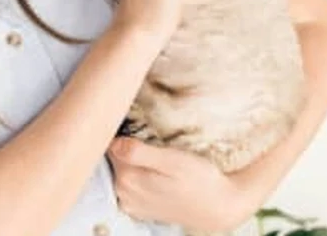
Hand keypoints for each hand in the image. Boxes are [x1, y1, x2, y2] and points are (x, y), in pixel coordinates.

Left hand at [105, 137, 249, 232]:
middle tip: (138, 129)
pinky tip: (150, 166)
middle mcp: (124, 193)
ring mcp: (131, 202)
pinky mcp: (140, 207)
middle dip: (121, 142)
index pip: (107, 146)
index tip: (128, 119)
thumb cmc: (200, 180)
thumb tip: (114, 143)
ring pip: (118, 170)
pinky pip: (127, 183)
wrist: (218, 207)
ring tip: (146, 146)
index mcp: (128, 179)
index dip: (116, 129)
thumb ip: (139, 153)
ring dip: (128, 158)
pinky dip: (133, 172)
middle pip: (111, 159)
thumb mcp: (173, 160)